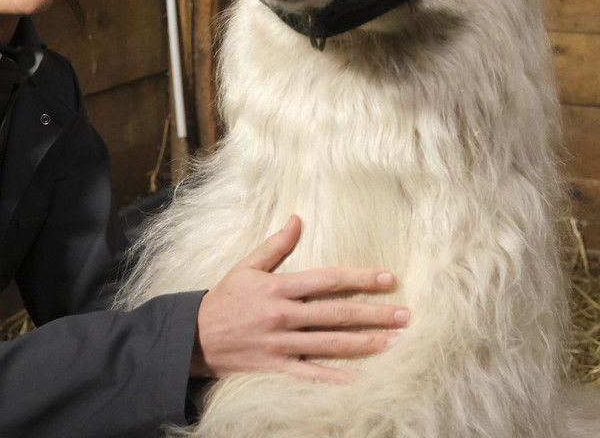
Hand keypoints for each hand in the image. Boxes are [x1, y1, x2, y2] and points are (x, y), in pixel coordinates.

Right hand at [191, 214, 409, 382]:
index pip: (327, 280)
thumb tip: (297, 219)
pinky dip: (336, 379)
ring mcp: (281, 344)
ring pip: (331, 344)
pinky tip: (362, 380)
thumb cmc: (224, 299)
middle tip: (406, 316)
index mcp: (278, 288)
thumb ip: (276, 245)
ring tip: (395, 343)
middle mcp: (283, 315)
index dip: (360, 278)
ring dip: (365, 344)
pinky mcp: (277, 367)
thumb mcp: (247, 266)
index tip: (388, 278)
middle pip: (337, 314)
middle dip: (374, 315)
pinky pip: (311, 374)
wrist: (194, 336)